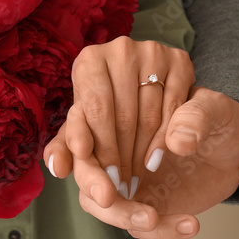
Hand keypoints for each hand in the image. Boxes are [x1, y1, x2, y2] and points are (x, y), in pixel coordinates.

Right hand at [43, 36, 238, 238]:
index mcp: (118, 109)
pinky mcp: (143, 202)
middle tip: (109, 196)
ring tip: (155, 217)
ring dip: (121, 214)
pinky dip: (160, 230)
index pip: (81, 120)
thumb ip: (197, 115)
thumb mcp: (215, 108)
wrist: (236, 146)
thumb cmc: (220, 116)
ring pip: (99, 202)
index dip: (73, 135)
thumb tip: (177, 141)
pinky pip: (136, 223)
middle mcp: (113, 146)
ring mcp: (124, 178)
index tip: (81, 150)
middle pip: (83, 166)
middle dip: (91, 182)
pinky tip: (190, 224)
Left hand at [46, 36, 195, 200]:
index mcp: (89, 60)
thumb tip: (57, 168)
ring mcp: (153, 51)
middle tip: (117, 188)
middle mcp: (120, 49)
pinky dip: (164, 141)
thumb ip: (67, 146)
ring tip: (133, 180)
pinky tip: (154, 161)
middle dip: (118, 159)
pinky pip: (173, 110)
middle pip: (121, 115)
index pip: (94, 110)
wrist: (147, 91)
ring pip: (148, 116)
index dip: (98, 148)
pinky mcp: (180, 60)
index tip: (102, 179)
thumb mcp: (85, 126)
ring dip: (140, 155)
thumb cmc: (108, 111)